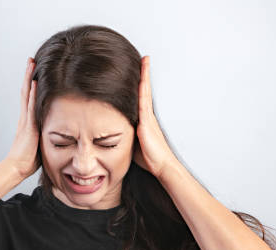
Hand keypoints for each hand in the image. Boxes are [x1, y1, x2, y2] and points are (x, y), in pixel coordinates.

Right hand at [5, 57, 40, 179]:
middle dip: (28, 75)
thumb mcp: (41, 143)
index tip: (34, 72)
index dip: (31, 84)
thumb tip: (59, 132)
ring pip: (26, 94)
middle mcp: (25, 117)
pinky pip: (30, 105)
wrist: (18, 167)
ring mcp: (25, 120)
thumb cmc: (29, 160)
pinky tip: (34, 82)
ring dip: (29, 78)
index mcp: (28, 121)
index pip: (29, 98)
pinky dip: (32, 92)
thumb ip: (46, 134)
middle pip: (26, 91)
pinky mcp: (28, 125)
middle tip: (31, 60)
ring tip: (31, 63)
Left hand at [133, 56, 176, 178]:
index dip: (139, 85)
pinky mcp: (146, 120)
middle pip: (143, 90)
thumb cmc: (149, 158)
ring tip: (144, 60)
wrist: (161, 165)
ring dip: (144, 76)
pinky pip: (143, 99)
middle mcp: (147, 115)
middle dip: (143, 74)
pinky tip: (142, 78)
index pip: (140, 98)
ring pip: (144, 91)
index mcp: (144, 120)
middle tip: (143, 58)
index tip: (138, 71)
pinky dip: (143, 87)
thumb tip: (114, 131)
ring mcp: (148, 116)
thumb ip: (125, 135)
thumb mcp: (133, 143)